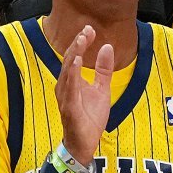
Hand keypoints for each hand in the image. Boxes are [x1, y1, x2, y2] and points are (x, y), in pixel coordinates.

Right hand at [55, 25, 112, 164]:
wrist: (85, 142)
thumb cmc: (89, 117)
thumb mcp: (102, 89)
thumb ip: (103, 70)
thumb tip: (107, 47)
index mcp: (72, 81)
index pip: (75, 57)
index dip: (81, 42)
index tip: (90, 29)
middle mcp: (65, 86)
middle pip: (70, 60)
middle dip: (78, 44)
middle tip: (87, 30)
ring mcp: (65, 96)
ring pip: (68, 71)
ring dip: (74, 54)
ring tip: (82, 41)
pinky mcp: (69, 107)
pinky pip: (70, 88)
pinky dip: (73, 74)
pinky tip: (77, 62)